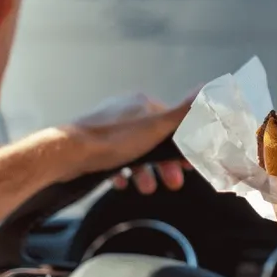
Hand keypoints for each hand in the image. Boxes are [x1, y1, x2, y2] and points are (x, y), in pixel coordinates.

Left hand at [55, 92, 194, 193]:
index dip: (183, 144)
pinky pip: (115, 159)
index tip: (190, 164)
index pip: (172, 122)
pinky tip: (124, 183)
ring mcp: (108, 127)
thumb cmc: (114, 140)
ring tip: (147, 188)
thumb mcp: (157, 126)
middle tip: (172, 182)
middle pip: (154, 139)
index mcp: (142, 103)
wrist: (69, 153)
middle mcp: (125, 111)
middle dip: (164, 162)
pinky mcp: (93, 144)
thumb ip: (184, 112)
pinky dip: (123, 172)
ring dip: (145, 171)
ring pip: (135, 151)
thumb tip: (207, 88)